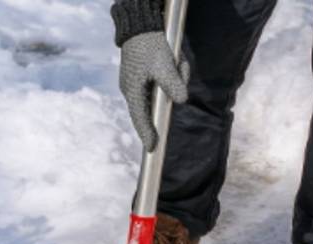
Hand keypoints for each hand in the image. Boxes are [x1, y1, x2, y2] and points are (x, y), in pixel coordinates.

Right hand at [119, 31, 190, 152]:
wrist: (139, 25)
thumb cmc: (149, 44)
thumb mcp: (164, 64)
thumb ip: (173, 84)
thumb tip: (181, 101)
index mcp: (133, 90)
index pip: (140, 118)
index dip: (147, 134)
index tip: (152, 148)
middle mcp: (131, 90)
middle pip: (153, 106)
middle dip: (170, 92)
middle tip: (177, 73)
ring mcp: (135, 83)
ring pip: (159, 93)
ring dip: (174, 77)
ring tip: (177, 58)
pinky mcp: (141, 75)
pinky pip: (159, 83)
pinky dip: (171, 74)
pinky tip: (174, 59)